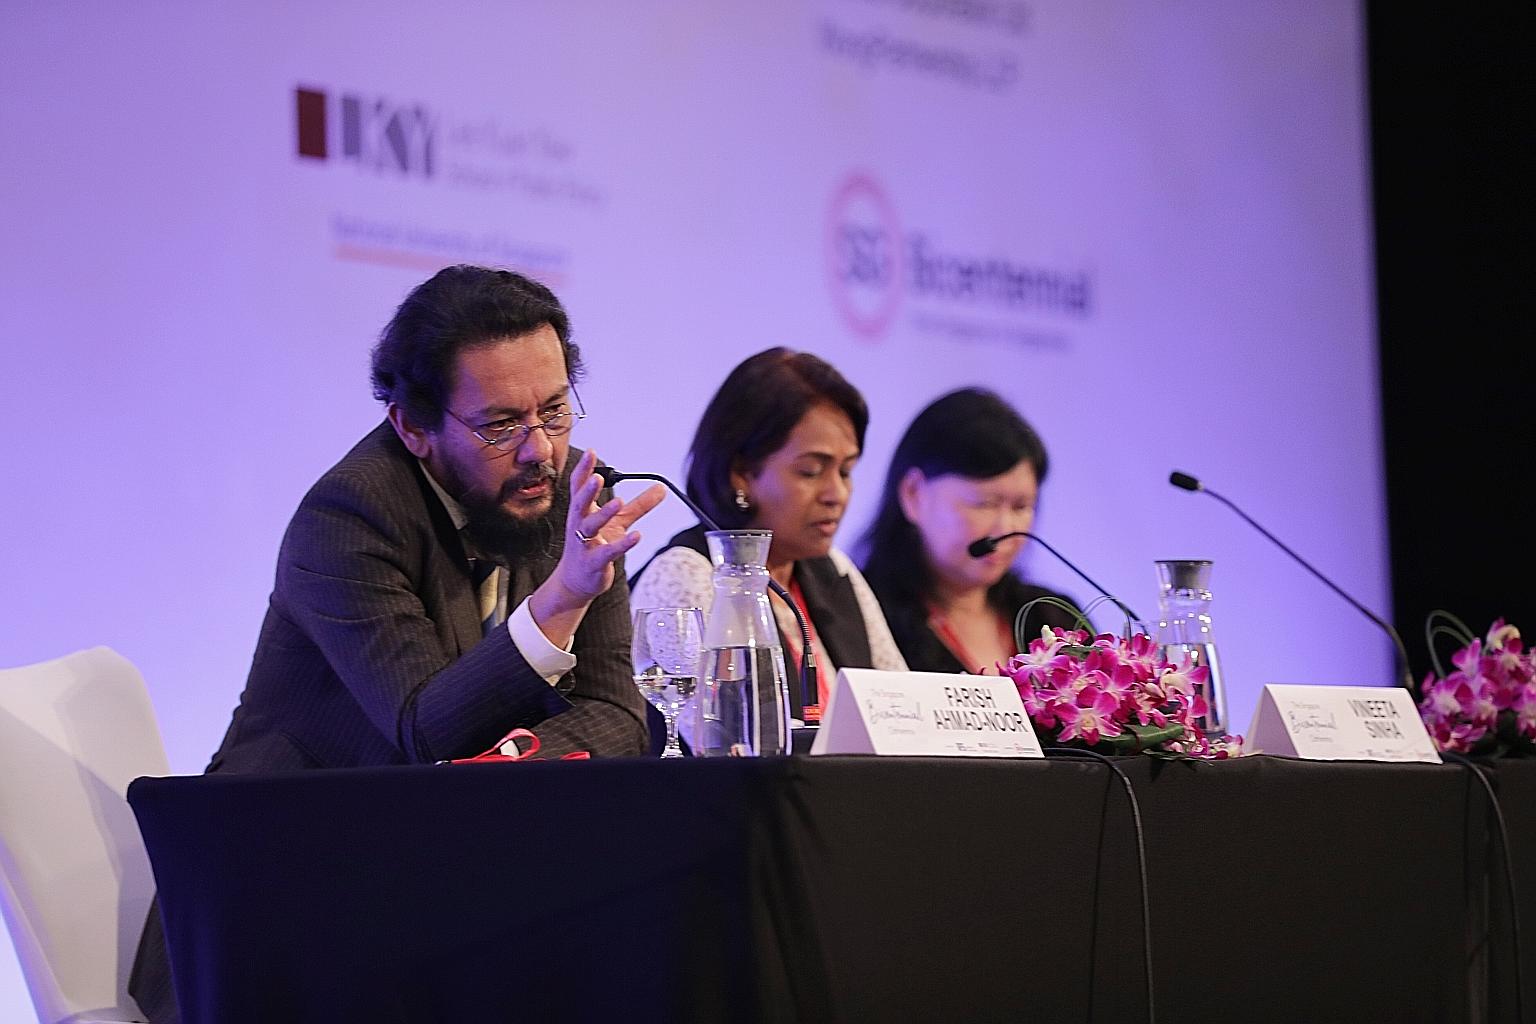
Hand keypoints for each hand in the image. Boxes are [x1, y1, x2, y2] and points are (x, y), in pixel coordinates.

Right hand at [529, 449, 664, 643]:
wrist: (576, 582)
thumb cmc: (594, 546)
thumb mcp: (618, 523)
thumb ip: (639, 505)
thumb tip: (661, 488)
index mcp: (582, 512)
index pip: (579, 488)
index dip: (584, 471)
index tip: (591, 453)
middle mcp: (580, 526)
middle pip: (580, 505)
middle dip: (588, 491)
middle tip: (597, 477)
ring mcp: (584, 545)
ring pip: (591, 527)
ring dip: (603, 514)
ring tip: (618, 501)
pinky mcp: (594, 563)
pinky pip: (607, 553)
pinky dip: (621, 545)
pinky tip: (636, 536)